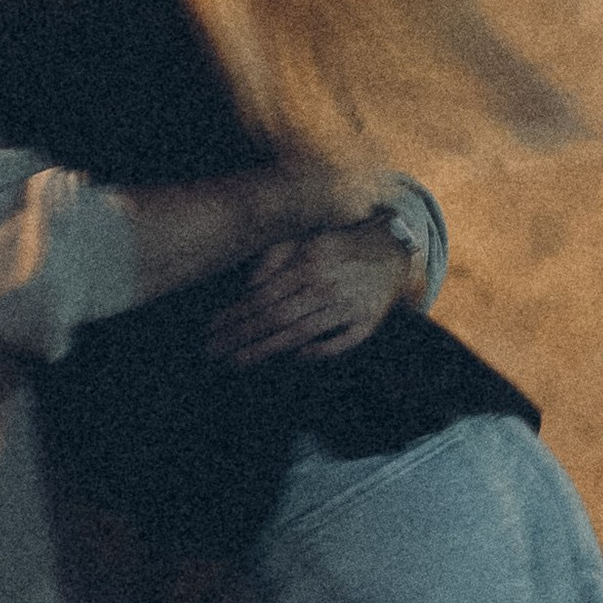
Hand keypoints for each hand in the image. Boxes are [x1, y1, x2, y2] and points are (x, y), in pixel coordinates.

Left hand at [207, 223, 413, 366]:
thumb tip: (247, 287)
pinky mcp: (367, 324)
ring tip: (237, 362)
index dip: (235, 316)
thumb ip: (273, 259)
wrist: (391, 250)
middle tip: (214, 354)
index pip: (263, 296)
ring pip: (299, 333)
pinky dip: (317, 352)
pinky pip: (339, 344)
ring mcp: (348, 307)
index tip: (211, 331)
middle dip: (241, 338)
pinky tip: (293, 358)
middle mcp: (325, 286)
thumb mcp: (304, 240)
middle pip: (275, 318)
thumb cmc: (338, 246)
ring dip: (265, 350)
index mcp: (307, 264)